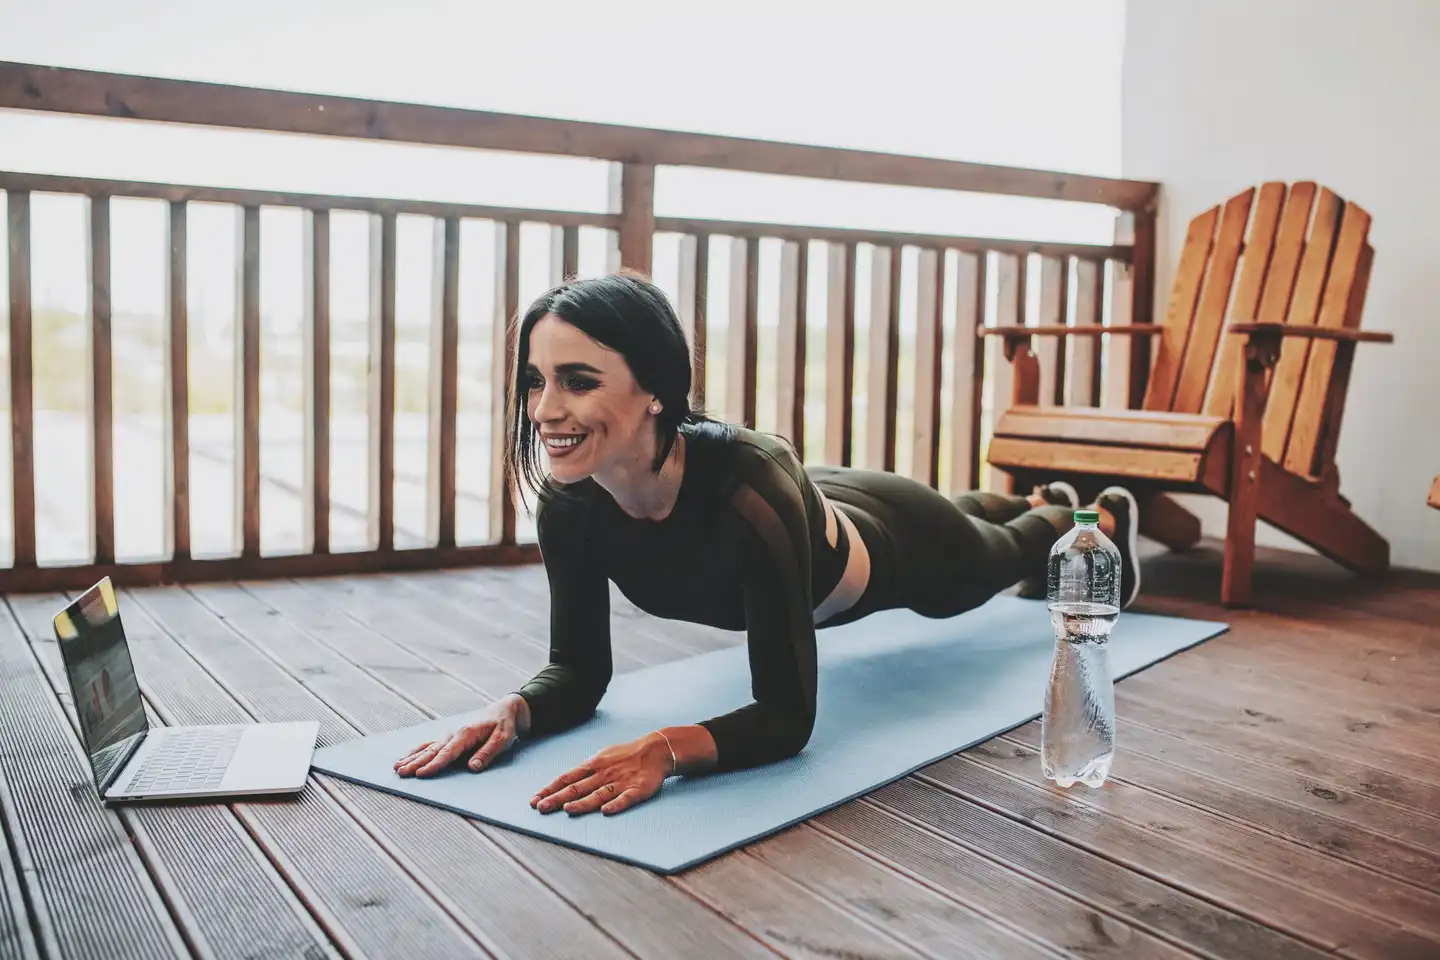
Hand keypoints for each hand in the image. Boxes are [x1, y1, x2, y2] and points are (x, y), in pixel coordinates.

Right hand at [394, 695, 527, 777]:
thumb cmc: (504, 726)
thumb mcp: (502, 739)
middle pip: (432, 751)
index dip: (434, 764)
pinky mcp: (448, 736)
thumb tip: (472, 767)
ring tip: (396, 767)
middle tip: (401, 773)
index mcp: (466, 734)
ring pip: (427, 747)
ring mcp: (448, 734)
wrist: (504, 710)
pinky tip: (405, 758)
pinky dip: (415, 751)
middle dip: (415, 763)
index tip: (421, 774)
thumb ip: (487, 753)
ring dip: (411, 757)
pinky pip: (429, 744)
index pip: (448, 753)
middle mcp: (453, 733)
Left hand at [531, 732, 672, 815]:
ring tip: (568, 809)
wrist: (656, 750)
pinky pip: (625, 798)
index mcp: (593, 765)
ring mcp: (620, 782)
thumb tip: (563, 783)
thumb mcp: (601, 757)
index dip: (550, 789)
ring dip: (582, 803)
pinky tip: (606, 811)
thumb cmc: (625, 755)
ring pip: (598, 794)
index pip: (566, 778)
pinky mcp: (637, 790)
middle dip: (557, 798)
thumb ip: (585, 771)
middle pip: (577, 788)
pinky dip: (616, 805)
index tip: (534, 799)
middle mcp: (603, 774)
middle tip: (541, 808)